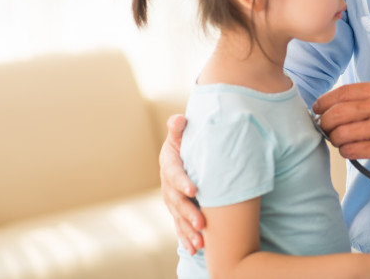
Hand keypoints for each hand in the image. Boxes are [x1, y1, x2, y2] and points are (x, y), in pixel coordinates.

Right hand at [159, 114, 205, 253]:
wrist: (184, 153)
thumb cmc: (186, 141)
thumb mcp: (181, 134)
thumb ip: (179, 128)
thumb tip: (178, 119)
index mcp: (169, 164)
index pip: (174, 173)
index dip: (182, 181)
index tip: (194, 189)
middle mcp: (167, 185)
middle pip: (177, 201)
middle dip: (189, 213)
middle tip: (202, 223)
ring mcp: (172, 200)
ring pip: (179, 218)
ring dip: (189, 231)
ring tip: (200, 243)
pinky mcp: (178, 211)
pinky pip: (180, 226)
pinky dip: (186, 238)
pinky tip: (195, 249)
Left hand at [312, 81, 369, 171]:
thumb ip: (367, 96)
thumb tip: (336, 105)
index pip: (342, 93)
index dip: (324, 101)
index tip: (317, 108)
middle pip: (337, 114)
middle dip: (324, 121)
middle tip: (323, 126)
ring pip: (342, 134)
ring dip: (334, 138)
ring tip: (337, 139)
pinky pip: (353, 150)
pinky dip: (345, 150)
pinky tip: (348, 149)